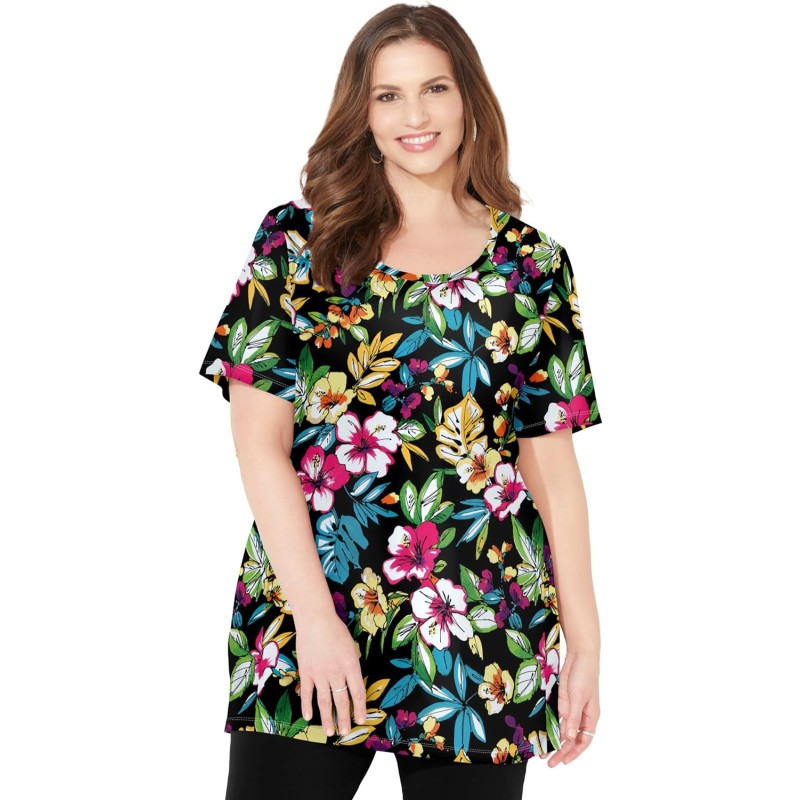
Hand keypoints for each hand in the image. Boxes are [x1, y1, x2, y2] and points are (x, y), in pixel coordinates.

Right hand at [296, 612, 367, 736]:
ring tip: (330, 732)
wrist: (315, 619)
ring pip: (324, 701)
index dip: (360, 708)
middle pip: (342, 700)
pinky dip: (307, 706)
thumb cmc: (336, 629)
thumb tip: (351, 682)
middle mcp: (336, 672)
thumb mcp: (351, 647)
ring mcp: (319, 673)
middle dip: (344, 718)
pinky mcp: (306, 672)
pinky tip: (308, 717)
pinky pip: (307, 692)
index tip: (361, 720)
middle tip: (346, 732)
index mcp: (351, 665)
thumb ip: (351, 666)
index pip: (357, 692)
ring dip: (328, 718)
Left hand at [542, 649, 599, 766]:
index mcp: (590, 717)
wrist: (579, 654)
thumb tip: (569, 738)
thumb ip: (573, 718)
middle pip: (572, 738)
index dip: (573, 753)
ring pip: (564, 729)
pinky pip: (558, 716)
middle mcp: (582, 715)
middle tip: (549, 762)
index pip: (583, 741)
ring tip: (543, 751)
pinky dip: (552, 725)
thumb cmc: (584, 675)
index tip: (562, 762)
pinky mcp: (564, 699)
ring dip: (555, 740)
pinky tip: (544, 732)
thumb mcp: (578, 698)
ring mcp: (572, 707)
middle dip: (561, 750)